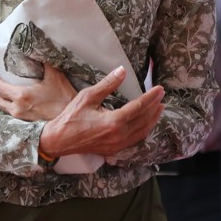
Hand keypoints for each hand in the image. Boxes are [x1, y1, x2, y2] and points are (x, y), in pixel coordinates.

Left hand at [0, 63, 77, 120]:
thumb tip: (39, 51)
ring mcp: (22, 118)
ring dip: (7, 102)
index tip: (0, 76)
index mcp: (21, 95)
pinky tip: (23, 104)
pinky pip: (14, 116)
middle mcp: (18, 108)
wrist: (71, 118)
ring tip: (14, 94)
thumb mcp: (55, 76)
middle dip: (1, 92)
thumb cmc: (63, 97)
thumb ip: (45, 63)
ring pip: (5, 109)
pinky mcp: (27, 124)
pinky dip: (15, 109)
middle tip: (7, 85)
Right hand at [38, 67, 163, 158]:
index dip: (151, 97)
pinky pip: (135, 140)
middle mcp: (119, 136)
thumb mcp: (87, 97)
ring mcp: (117, 145)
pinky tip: (146, 123)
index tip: (160, 89)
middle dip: (155, 107)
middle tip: (162, 95)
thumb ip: (107, 84)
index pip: (139, 107)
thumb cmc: (70, 117)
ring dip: (152, 119)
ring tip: (159, 108)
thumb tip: (122, 71)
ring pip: (142, 132)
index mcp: (113, 122)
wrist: (59, 140)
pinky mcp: (114, 150)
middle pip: (144, 120)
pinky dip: (144, 130)